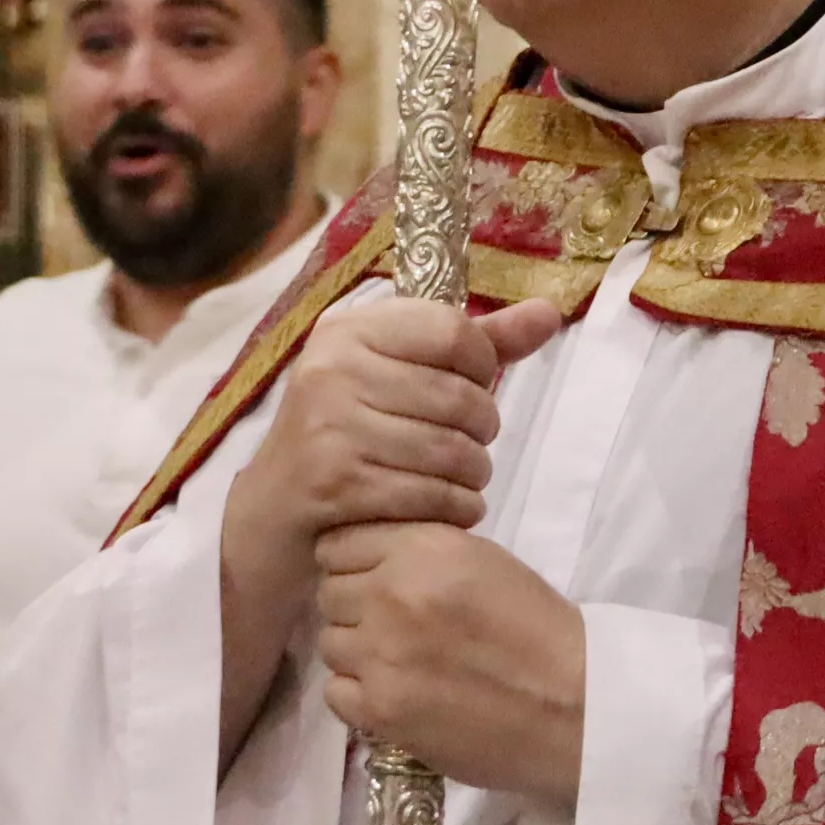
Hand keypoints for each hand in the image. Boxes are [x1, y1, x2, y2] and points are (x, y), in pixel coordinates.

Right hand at [221, 295, 566, 614]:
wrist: (274, 512)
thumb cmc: (350, 434)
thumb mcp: (399, 375)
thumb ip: (476, 343)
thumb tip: (550, 311)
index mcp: (349, 330)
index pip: (455, 332)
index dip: (482, 367)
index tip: (471, 388)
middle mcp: (333, 369)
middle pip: (461, 398)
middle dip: (482, 432)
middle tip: (468, 448)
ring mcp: (330, 426)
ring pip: (453, 452)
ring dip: (474, 477)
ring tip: (461, 480)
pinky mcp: (335, 483)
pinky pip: (433, 495)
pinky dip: (456, 509)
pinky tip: (447, 509)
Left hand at [313, 522, 586, 802]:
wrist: (577, 706)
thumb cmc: (537, 629)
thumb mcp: (480, 561)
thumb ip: (417, 550)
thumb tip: (359, 554)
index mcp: (423, 547)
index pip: (338, 543)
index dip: (353, 564)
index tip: (375, 583)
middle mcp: (394, 593)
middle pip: (329, 592)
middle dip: (355, 608)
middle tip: (396, 629)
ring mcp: (382, 653)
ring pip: (330, 643)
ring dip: (358, 654)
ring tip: (403, 665)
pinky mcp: (380, 709)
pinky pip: (336, 692)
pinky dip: (360, 696)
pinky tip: (399, 696)